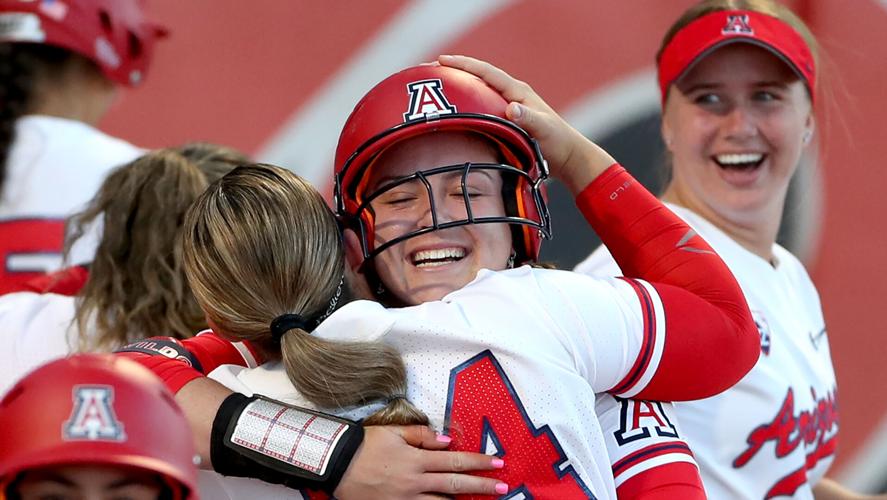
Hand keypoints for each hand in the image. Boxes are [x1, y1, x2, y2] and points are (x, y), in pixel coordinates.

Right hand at [334, 425, 507, 498]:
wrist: (336, 464)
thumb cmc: (364, 444)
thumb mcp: (392, 432)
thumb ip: (422, 435)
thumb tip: (447, 442)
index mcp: (416, 459)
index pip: (455, 461)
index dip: (478, 462)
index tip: (497, 463)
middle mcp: (415, 481)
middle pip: (455, 484)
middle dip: (481, 486)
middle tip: (503, 487)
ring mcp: (406, 498)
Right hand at [438, 54, 615, 193]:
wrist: (567, 155)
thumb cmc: (557, 141)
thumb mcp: (543, 129)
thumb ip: (528, 118)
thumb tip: (511, 108)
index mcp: (517, 91)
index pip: (486, 73)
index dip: (464, 65)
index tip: (443, 60)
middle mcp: (512, 94)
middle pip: (479, 76)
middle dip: (456, 70)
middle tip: (432, 69)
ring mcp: (509, 105)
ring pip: (479, 90)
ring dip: (460, 85)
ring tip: (439, 86)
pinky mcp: (508, 117)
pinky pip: (482, 104)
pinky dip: (467, 102)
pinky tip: (456, 110)